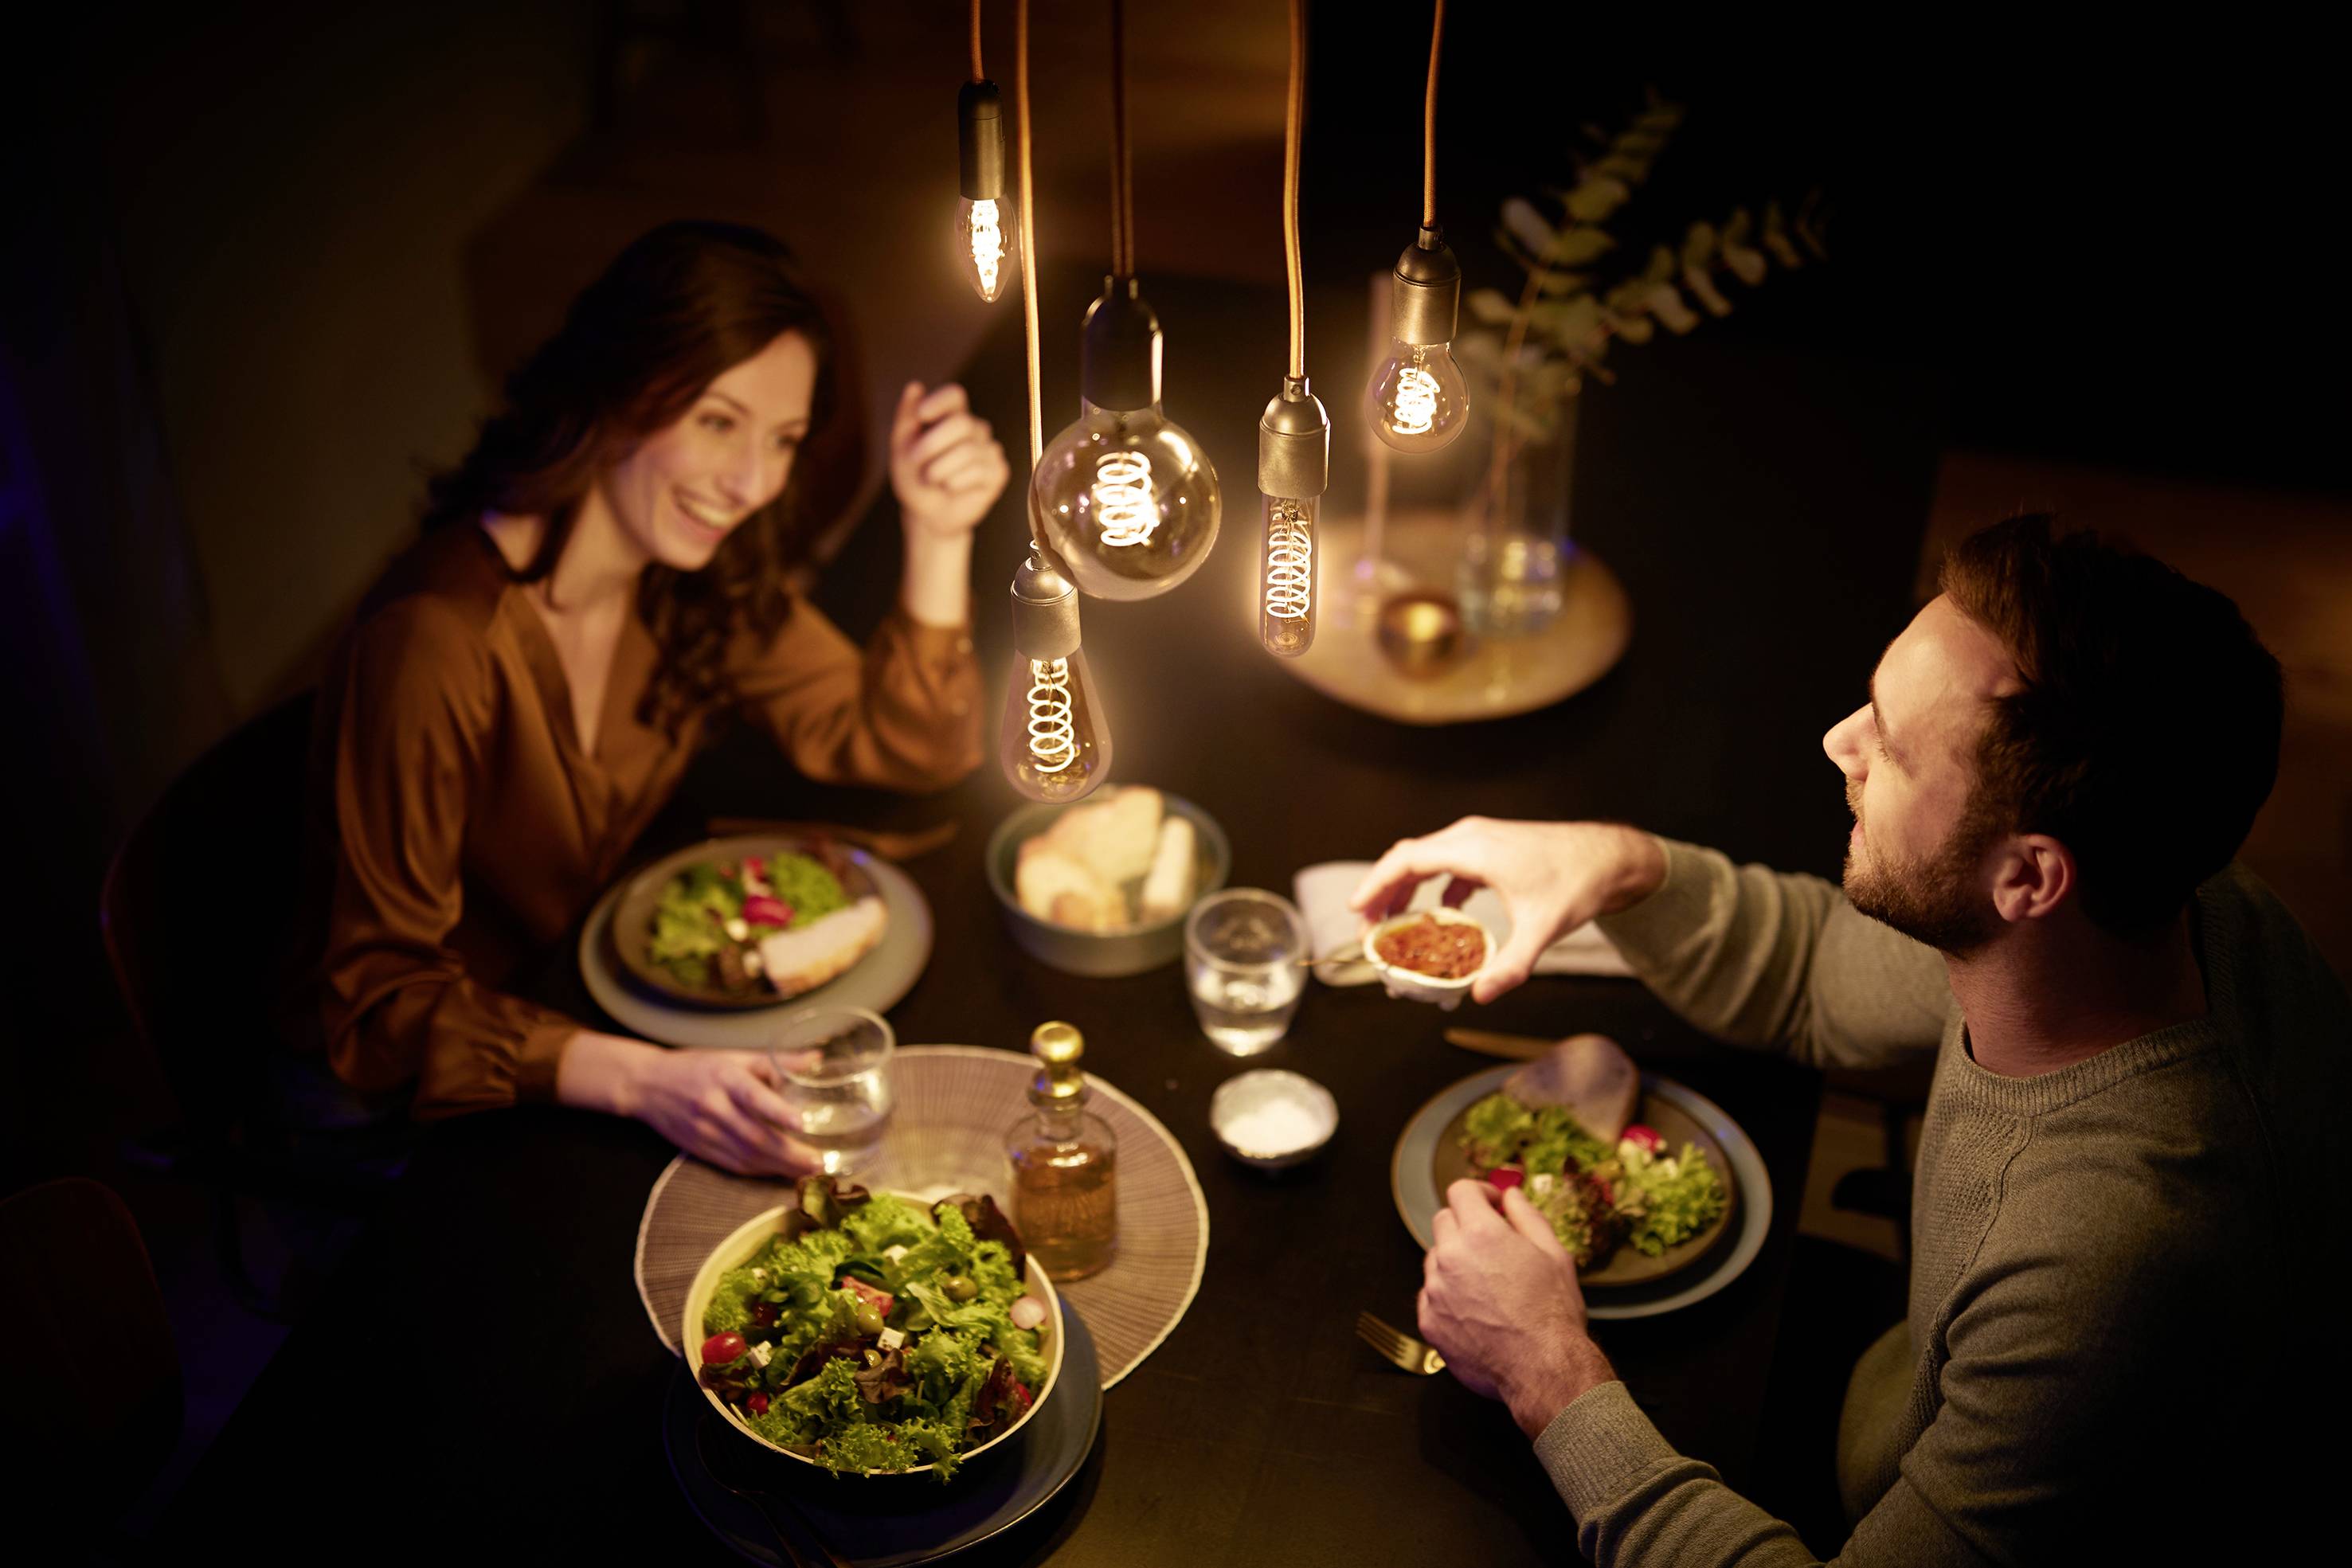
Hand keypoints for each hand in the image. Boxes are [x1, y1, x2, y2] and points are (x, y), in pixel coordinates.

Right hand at [560, 1034, 815, 1176]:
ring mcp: (705, 1133)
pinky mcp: (700, 1151)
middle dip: (790, 1153)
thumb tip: (816, 1059)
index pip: (752, 1097)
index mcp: (724, 1078)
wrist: (647, 1085)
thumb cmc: (697, 1066)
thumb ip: (776, 1061)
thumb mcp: (734, 1056)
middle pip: (754, 1136)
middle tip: (821, 1162)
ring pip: (747, 1157)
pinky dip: (761, 1171)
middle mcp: (714, 1108)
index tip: (802, 1122)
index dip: (777, 1111)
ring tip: (810, 1172)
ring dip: (780, 1168)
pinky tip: (782, 1173)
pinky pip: (735, 1166)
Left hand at [890, 381, 1007, 541]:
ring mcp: (989, 450)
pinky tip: (951, 488)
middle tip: (914, 461)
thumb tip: (914, 385)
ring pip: (967, 451)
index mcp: (951, 416)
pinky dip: (956, 483)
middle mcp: (974, 429)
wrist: (927, 515)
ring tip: (932, 480)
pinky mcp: (998, 472)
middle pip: (962, 423)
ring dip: (939, 469)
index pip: (955, 395)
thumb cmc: (915, 480)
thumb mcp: (902, 449)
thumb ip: (906, 418)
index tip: (921, 416)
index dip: (939, 402)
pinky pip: (979, 471)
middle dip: (932, 445)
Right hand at [1350, 819, 1664, 1002]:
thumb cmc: (1577, 884)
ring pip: (1427, 859)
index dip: (1376, 884)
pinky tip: (1442, 913)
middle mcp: (1470, 836)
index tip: (1356, 910)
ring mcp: (1480, 839)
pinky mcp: (1491, 847)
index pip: (1407, 860)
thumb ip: (1511, 965)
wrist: (1610, 858)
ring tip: (1393, 923)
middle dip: (1383, 892)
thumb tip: (1482, 995)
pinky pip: (1449, 863)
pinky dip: (1435, 886)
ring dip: (1407, 889)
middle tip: (1368, 928)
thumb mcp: (1543, 929)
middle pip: (1409, 858)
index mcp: (1473, 848)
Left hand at [1418, 1180, 1612, 1437]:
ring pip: (1435, 1259)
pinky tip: (1476, 1310)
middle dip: (1465, 1223)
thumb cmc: (1553, 1313)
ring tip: (1488, 1284)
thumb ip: (1527, 1215)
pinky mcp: (1429, 1321)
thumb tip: (1510, 1194)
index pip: (1460, 1191)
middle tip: (1492, 1243)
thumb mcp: (1554, 1253)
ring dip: (1455, 1261)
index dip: (1479, 1193)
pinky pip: (1431, 1295)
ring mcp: (1435, 1291)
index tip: (1492, 1204)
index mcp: (1481, 1234)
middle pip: (1443, 1220)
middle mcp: (1451, 1257)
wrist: (1544, 1370)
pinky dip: (1448, 1295)